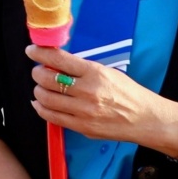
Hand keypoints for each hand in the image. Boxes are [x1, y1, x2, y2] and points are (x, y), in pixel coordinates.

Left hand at [28, 45, 177, 157]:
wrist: (145, 119)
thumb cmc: (129, 93)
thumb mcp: (108, 72)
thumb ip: (82, 69)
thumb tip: (56, 64)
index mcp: (95, 73)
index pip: (59, 59)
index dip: (40, 53)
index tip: (32, 51)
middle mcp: (88, 91)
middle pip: (47, 79)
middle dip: (37, 72)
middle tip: (38, 71)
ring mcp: (83, 111)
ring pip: (46, 98)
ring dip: (38, 90)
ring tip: (41, 87)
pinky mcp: (82, 127)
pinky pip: (52, 117)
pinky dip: (41, 108)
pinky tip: (40, 103)